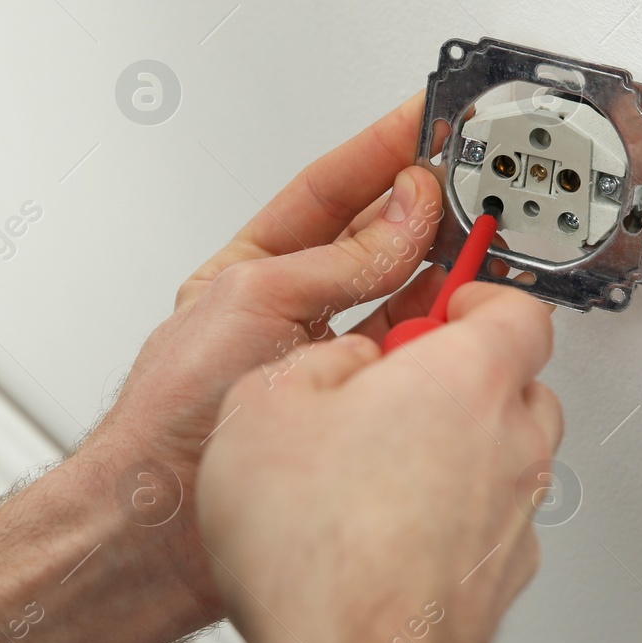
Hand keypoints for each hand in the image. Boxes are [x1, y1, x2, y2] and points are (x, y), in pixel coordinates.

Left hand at [96, 93, 451, 616]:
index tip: (427, 119)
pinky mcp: (355, 406)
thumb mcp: (257, 304)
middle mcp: (295, 310)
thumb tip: (402, 211)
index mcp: (256, 269)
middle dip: (425, 206)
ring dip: (443, 267)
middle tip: (474, 179)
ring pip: (401, 297)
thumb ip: (338, 260)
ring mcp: (328, 359)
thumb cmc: (171, 416)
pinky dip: (442, 333)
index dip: (379, 152)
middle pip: (374, 241)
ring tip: (481, 239)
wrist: (161, 523)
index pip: (328, 191)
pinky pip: (410, 356)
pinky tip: (462, 314)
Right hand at [197, 284, 562, 642]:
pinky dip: (447, 519)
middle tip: (394, 381)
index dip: (472, 294)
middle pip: (517, 381)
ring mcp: (512, 520)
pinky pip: (483, 526)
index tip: (438, 296)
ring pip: (504, 458)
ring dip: (456, 449)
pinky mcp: (495, 583)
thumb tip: (336, 364)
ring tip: (372, 465)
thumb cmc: (316, 548)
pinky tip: (376, 536)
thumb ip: (315, 359)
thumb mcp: (264, 403)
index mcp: (468, 378)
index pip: (516, 306)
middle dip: (461, 374)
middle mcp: (510, 445)